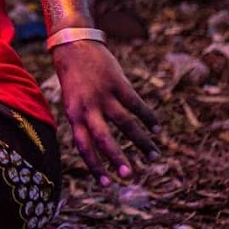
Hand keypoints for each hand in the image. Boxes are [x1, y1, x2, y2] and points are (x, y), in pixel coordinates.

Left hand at [51, 40, 159, 184]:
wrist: (74, 44)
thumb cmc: (74, 78)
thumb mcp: (72, 102)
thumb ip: (84, 122)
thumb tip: (100, 149)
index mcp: (74, 115)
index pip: (83, 147)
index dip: (95, 166)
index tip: (107, 185)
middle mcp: (88, 107)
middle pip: (104, 138)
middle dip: (117, 158)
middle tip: (130, 176)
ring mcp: (103, 94)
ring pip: (126, 123)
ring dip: (141, 141)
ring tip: (153, 156)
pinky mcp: (118, 82)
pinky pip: (136, 104)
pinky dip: (148, 117)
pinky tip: (156, 128)